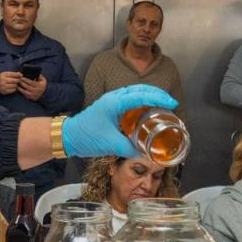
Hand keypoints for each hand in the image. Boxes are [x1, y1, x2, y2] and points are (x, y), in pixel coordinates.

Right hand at [0, 71, 20, 95]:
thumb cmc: (4, 79)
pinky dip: (14, 89)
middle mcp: (2, 80)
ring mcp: (3, 86)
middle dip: (18, 80)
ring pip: (15, 85)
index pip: (13, 74)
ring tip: (15, 84)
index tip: (21, 75)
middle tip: (18, 80)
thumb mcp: (7, 74)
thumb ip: (14, 74)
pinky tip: (12, 87)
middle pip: (15, 80)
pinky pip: (13, 90)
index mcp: (3, 74)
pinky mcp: (4, 91)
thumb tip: (21, 74)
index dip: (18, 75)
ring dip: (16, 85)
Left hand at [18, 74, 47, 100]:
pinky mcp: (31, 98)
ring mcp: (34, 95)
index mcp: (40, 85)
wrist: (44, 94)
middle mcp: (37, 91)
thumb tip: (34, 72)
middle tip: (18, 80)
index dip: (26, 80)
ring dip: (20, 88)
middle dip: (22, 83)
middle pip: (28, 87)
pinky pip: (25, 95)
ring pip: (25, 91)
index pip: (31, 82)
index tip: (21, 77)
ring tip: (17, 84)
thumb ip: (39, 76)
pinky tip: (18, 88)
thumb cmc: (41, 84)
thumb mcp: (42, 79)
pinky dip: (21, 92)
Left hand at [62, 85, 178, 157]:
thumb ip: (130, 148)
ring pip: (135, 92)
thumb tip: (146, 152)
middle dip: (157, 93)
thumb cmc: (87, 137)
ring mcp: (111, 100)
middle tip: (170, 102)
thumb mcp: (111, 144)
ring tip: (162, 105)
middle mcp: (114, 97)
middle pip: (140, 89)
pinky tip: (146, 111)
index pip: (142, 95)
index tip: (172, 103)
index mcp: (116, 102)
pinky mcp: (110, 106)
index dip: (159, 97)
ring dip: (149, 96)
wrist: (69, 136)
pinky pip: (129, 99)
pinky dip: (141, 101)